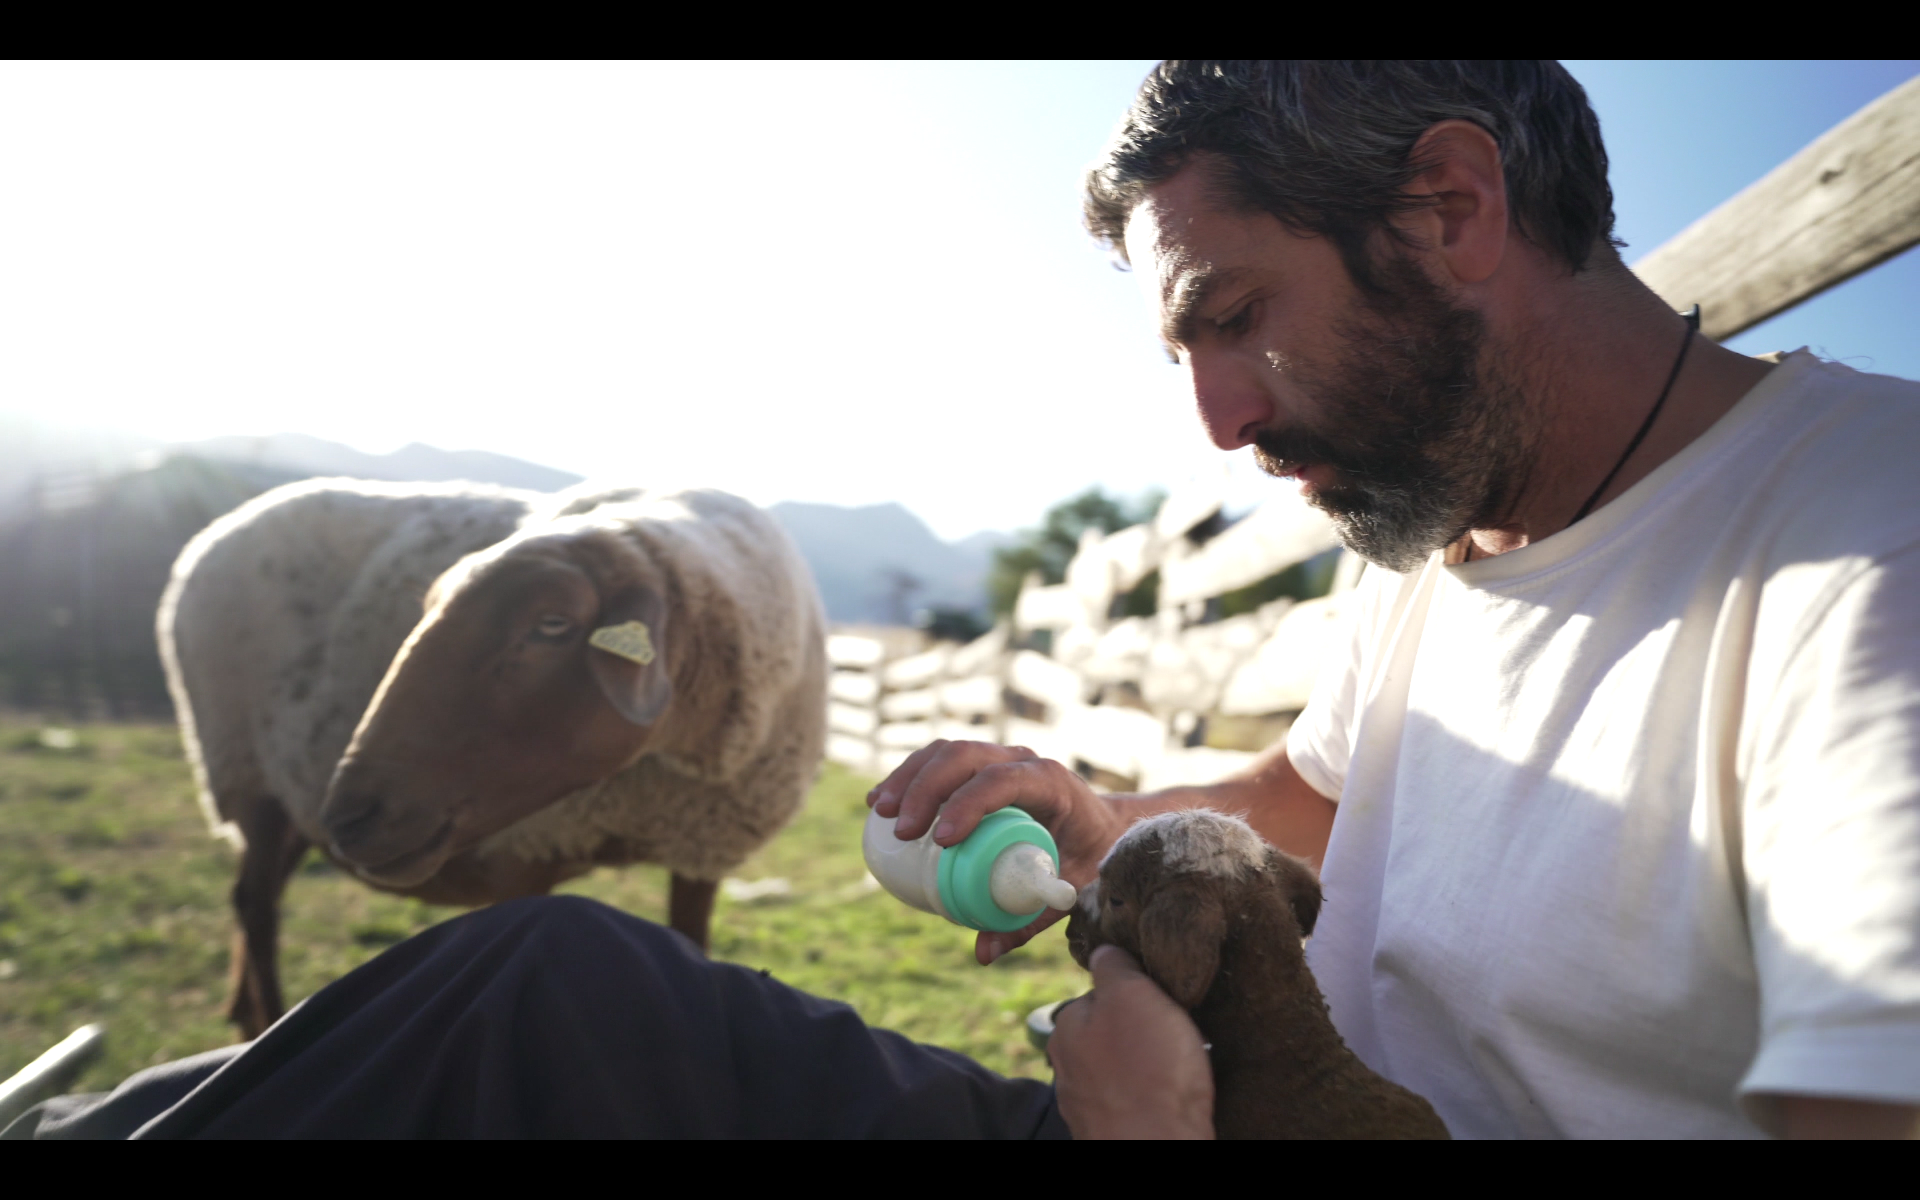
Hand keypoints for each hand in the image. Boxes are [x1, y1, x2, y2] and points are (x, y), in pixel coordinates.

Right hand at [868, 739, 1128, 962]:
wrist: (1102, 826)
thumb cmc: (1088, 858)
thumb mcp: (1070, 890)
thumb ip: (1030, 920)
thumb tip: (983, 954)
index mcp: (1050, 783)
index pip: (1002, 781)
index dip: (968, 804)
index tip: (941, 841)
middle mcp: (1021, 761)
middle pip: (964, 757)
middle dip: (925, 789)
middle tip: (900, 832)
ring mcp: (998, 756)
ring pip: (946, 752)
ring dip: (908, 777)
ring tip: (879, 812)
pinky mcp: (979, 763)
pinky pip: (938, 759)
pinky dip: (907, 775)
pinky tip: (878, 800)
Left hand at [1050, 944, 1214, 1138]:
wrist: (1155, 1149)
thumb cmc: (1148, 1071)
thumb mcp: (1133, 997)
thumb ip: (1114, 969)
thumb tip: (1103, 951)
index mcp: (1066, 1025)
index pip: (1099, 992)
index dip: (1135, 992)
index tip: (1162, 999)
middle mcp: (1065, 1065)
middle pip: (1108, 1032)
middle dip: (1138, 1031)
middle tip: (1174, 1036)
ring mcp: (1084, 1103)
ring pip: (1118, 1069)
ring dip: (1143, 1066)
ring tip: (1177, 1071)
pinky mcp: (1105, 1130)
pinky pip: (1130, 1100)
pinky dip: (1147, 1096)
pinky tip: (1168, 1099)